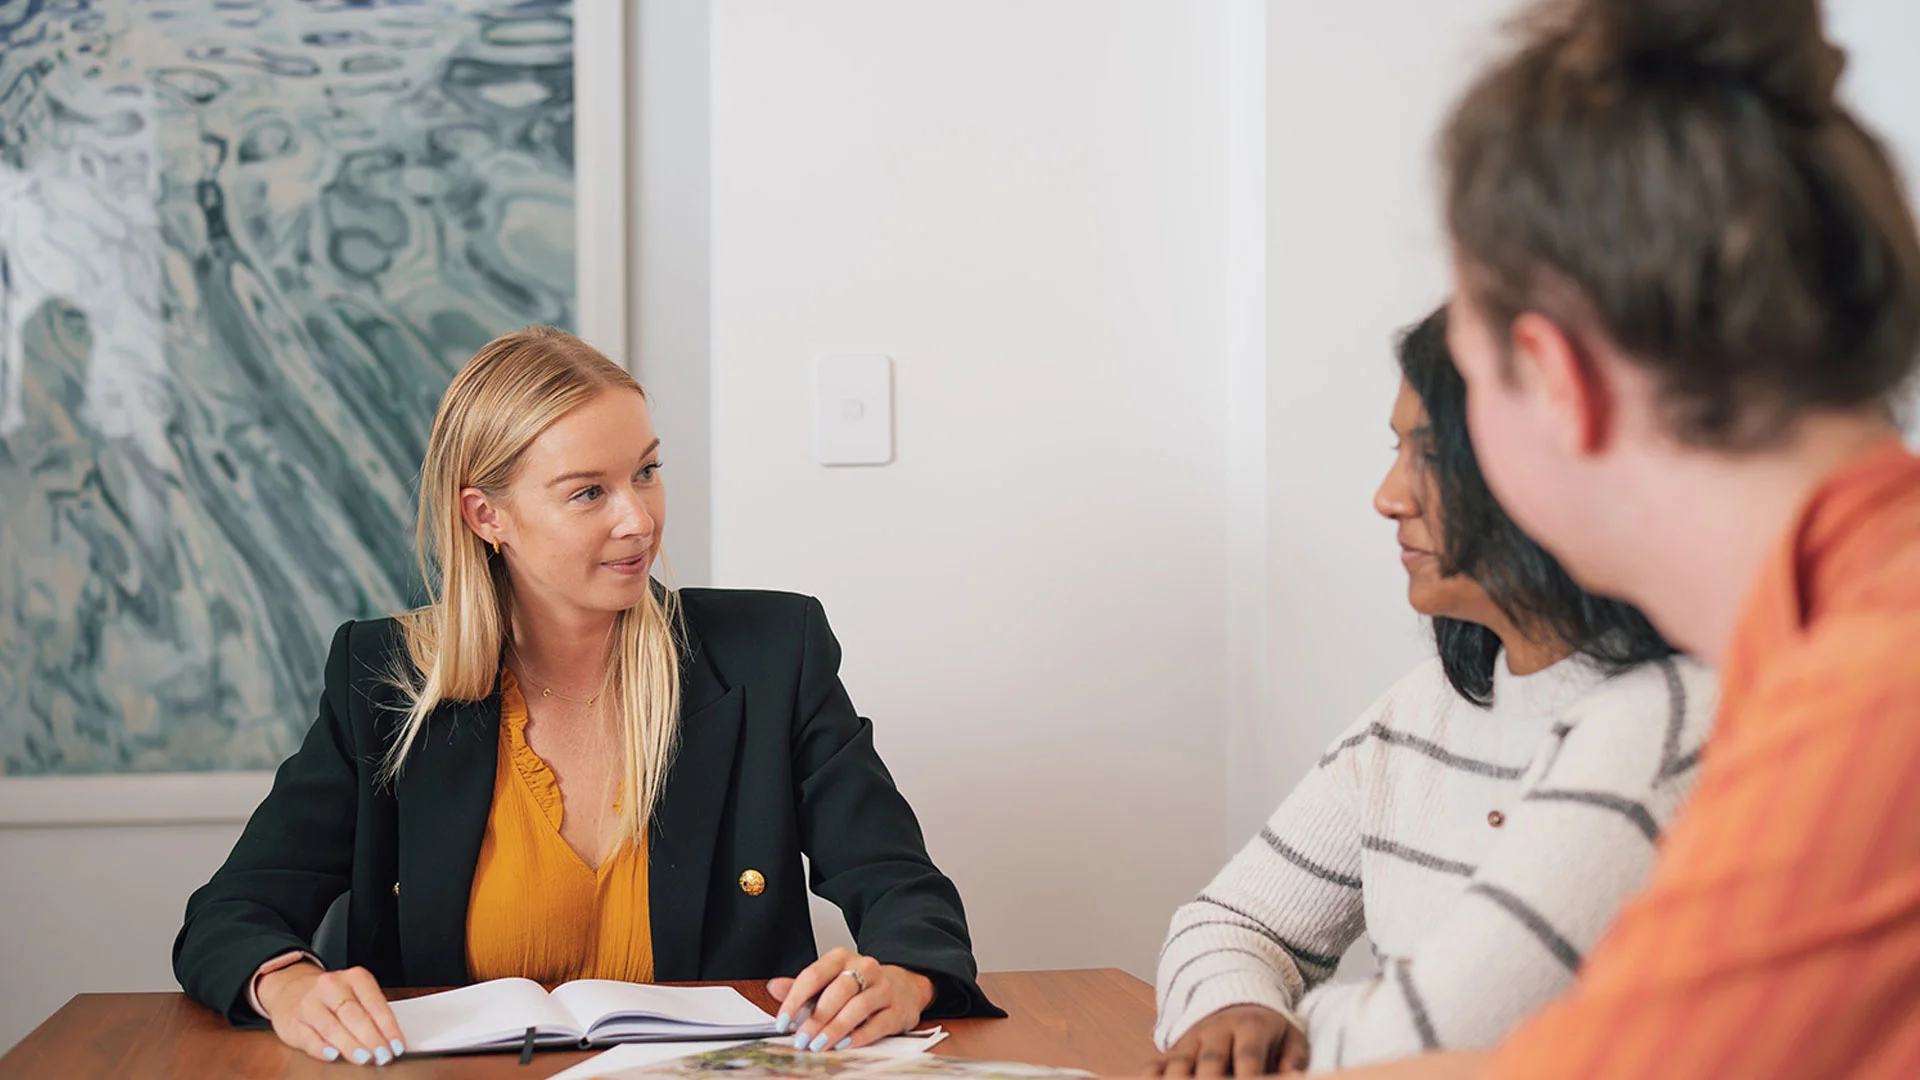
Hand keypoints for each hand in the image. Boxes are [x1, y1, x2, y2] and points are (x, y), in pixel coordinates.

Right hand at [257, 963, 405, 1066]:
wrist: (290, 988)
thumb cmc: (332, 996)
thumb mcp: (356, 993)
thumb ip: (371, 1013)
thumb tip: (389, 1040)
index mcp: (354, 977)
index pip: (375, 1004)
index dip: (388, 1027)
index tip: (397, 1045)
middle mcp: (331, 987)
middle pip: (354, 1015)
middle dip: (371, 1038)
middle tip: (383, 1055)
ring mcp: (309, 1004)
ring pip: (332, 1027)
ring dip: (351, 1046)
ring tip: (365, 1058)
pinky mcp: (292, 1023)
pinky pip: (309, 1038)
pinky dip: (322, 1049)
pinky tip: (334, 1055)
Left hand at [768, 947, 934, 1051]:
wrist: (903, 987)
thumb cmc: (859, 986)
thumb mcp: (829, 981)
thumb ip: (802, 986)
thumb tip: (774, 987)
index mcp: (842, 958)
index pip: (814, 975)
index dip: (795, 1000)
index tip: (782, 1021)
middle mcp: (865, 968)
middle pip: (837, 991)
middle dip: (816, 1018)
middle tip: (801, 1038)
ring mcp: (883, 988)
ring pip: (857, 1007)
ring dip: (834, 1029)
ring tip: (818, 1045)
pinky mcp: (897, 1010)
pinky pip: (876, 1024)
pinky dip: (857, 1037)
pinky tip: (842, 1045)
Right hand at [1154, 1005, 1308, 1076]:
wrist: (1236, 1000)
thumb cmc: (1268, 1031)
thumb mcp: (1290, 1037)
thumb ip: (1294, 1059)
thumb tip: (1294, 1078)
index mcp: (1250, 1026)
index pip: (1249, 1054)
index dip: (1248, 1075)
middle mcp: (1216, 1030)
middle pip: (1210, 1062)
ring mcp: (1191, 1039)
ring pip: (1179, 1064)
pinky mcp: (1172, 1049)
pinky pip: (1155, 1064)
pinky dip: (1151, 1077)